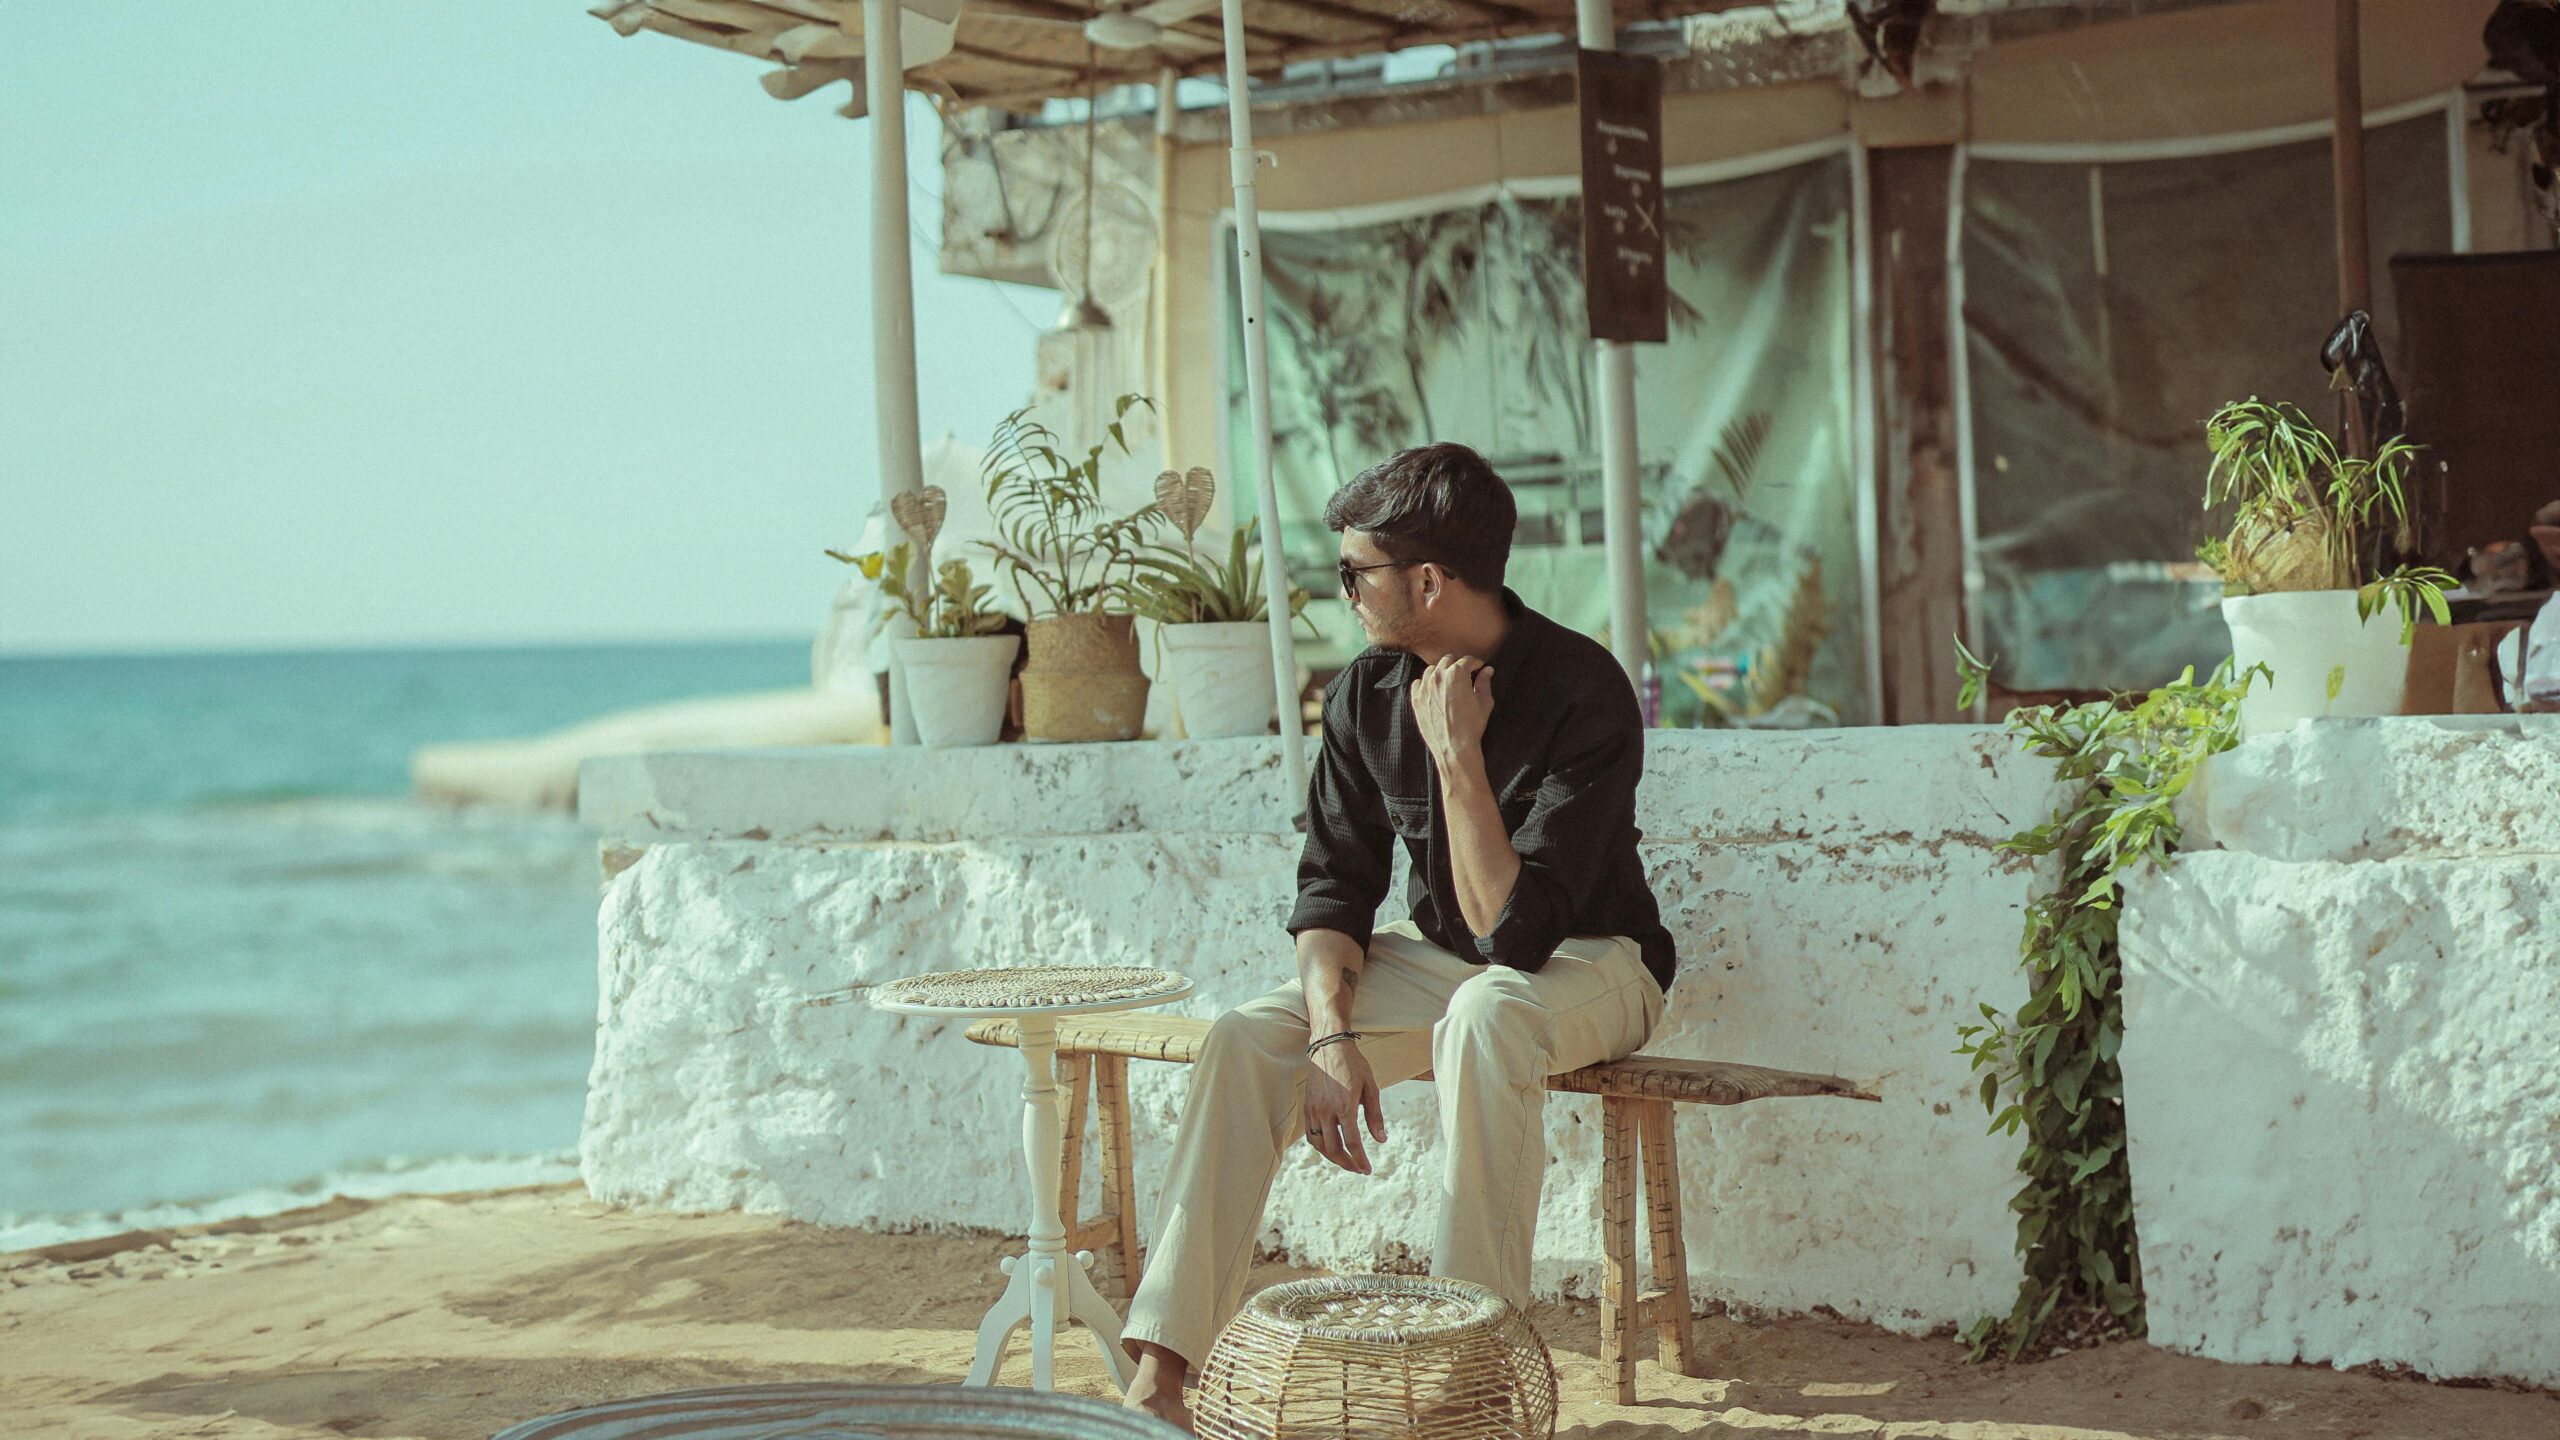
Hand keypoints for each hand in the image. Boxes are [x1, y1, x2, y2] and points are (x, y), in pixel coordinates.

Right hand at [1302, 1041, 1386, 1174]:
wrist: (1328, 1045)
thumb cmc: (1353, 1064)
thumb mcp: (1370, 1087)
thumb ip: (1375, 1115)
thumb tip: (1381, 1140)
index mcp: (1345, 1106)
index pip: (1352, 1142)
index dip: (1360, 1159)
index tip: (1367, 1169)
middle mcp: (1326, 1110)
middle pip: (1334, 1148)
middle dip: (1347, 1163)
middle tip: (1358, 1169)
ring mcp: (1314, 1109)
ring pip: (1319, 1144)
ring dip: (1332, 1158)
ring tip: (1346, 1162)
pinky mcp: (1307, 1107)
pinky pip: (1310, 1134)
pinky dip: (1320, 1146)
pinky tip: (1330, 1148)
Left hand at [1408, 655, 1493, 765]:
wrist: (1454, 747)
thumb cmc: (1472, 726)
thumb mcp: (1484, 703)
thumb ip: (1484, 683)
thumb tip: (1487, 671)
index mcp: (1457, 674)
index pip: (1466, 660)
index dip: (1475, 663)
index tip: (1478, 667)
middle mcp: (1438, 676)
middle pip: (1447, 660)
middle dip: (1457, 664)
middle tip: (1464, 673)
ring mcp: (1425, 687)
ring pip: (1432, 670)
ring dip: (1441, 672)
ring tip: (1449, 682)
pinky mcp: (1416, 699)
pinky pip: (1418, 683)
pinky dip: (1426, 683)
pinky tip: (1434, 690)